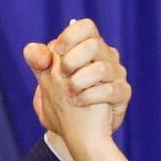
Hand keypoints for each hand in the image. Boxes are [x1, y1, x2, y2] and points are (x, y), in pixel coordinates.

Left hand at [22, 19, 129, 145]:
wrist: (77, 134)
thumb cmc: (63, 102)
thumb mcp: (45, 81)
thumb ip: (37, 61)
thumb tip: (42, 56)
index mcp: (88, 47)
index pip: (86, 27)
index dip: (70, 36)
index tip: (58, 52)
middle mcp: (106, 57)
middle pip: (94, 45)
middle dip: (72, 61)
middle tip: (62, 75)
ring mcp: (117, 75)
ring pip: (101, 68)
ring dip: (79, 82)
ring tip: (70, 94)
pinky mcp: (123, 94)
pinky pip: (109, 90)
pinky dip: (89, 97)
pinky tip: (78, 103)